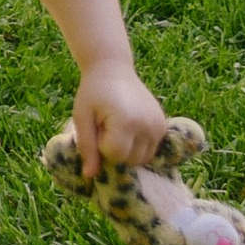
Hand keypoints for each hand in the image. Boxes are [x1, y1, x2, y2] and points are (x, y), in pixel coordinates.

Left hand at [72, 56, 166, 180]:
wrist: (112, 68)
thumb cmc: (92, 92)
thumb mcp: (81, 117)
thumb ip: (86, 147)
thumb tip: (90, 176)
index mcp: (127, 121)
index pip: (115, 155)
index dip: (101, 145)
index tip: (97, 126)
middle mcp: (148, 125)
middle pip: (129, 160)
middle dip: (114, 150)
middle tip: (105, 125)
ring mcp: (159, 126)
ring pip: (141, 159)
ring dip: (126, 150)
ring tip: (116, 127)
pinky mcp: (163, 126)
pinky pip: (150, 150)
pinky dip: (137, 146)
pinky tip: (128, 127)